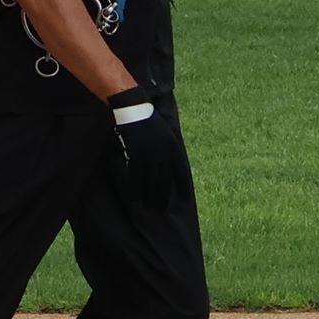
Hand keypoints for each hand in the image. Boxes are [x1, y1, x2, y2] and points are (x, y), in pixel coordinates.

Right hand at [107, 87, 189, 211]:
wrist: (133, 108)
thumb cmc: (148, 119)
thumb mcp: (165, 132)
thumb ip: (168, 148)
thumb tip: (170, 166)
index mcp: (173, 147)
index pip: (182, 172)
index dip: (184, 188)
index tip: (186, 201)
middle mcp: (164, 152)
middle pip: (165, 180)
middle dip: (164, 197)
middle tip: (162, 210)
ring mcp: (149, 154)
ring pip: (151, 181)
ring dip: (150, 197)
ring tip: (150, 209)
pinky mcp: (135, 154)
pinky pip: (136, 177)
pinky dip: (135, 190)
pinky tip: (135, 200)